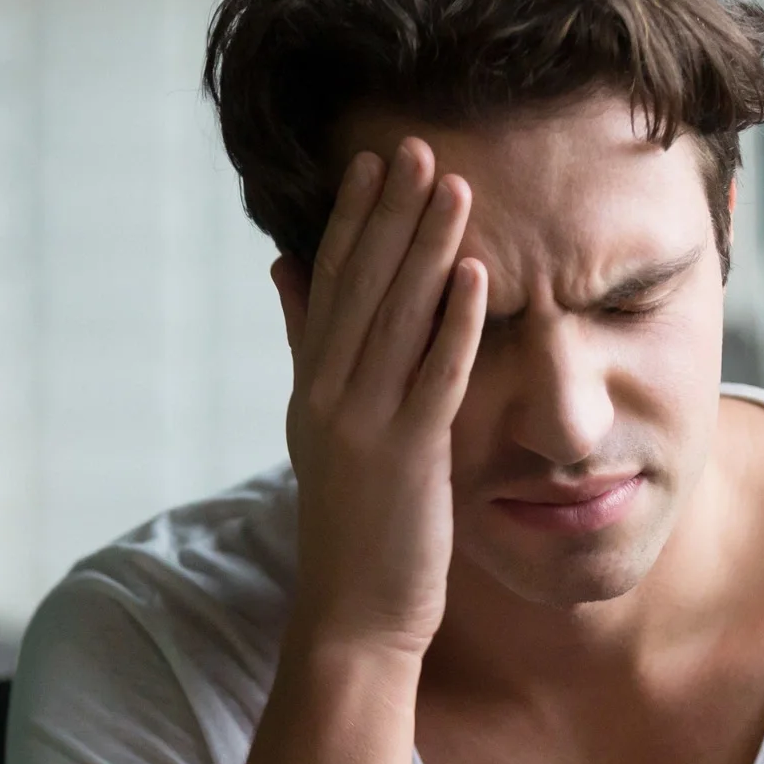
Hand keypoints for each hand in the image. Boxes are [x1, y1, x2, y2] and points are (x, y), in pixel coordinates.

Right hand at [271, 138, 487, 656]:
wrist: (352, 616)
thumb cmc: (353, 525)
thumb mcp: (321, 426)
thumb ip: (307, 345)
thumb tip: (286, 267)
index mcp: (310, 385)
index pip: (331, 284)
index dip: (355, 221)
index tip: (376, 162)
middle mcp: (326, 396)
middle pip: (361, 288)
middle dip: (391, 216)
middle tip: (419, 147)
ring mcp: (362, 425)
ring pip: (396, 321)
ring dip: (428, 251)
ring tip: (456, 189)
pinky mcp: (405, 458)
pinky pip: (433, 378)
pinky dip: (454, 325)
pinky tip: (478, 278)